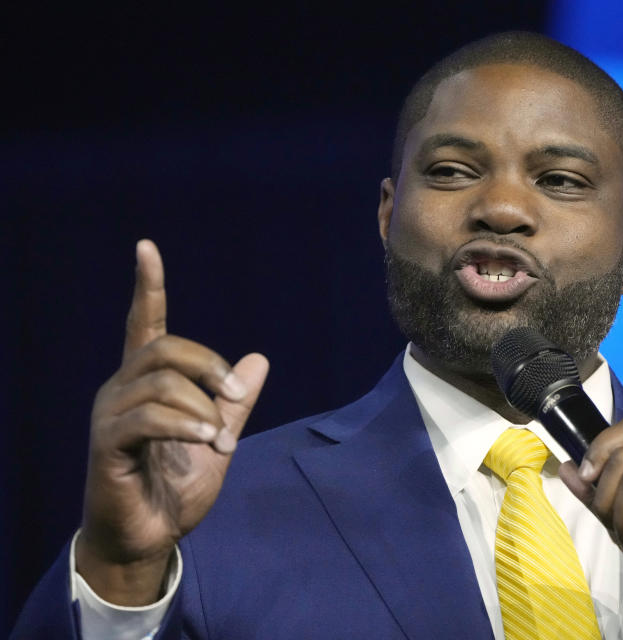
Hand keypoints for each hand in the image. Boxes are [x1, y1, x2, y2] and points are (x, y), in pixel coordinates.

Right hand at [76, 240, 268, 604]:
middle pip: (166, 348)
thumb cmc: (175, 486)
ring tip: (220, 440)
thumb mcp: (218, 438)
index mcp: (147, 383)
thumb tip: (261, 358)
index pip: (144, 324)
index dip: (148, 286)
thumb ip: (235, 402)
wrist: (149, 536)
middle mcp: (122, 389)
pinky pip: (148, 417)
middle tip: (235, 397)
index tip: (147, 247)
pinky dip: (186, 424)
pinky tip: (208, 442)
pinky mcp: (107, 444)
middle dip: (210, 366)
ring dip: (203, 407)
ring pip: (161, 381)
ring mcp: (111, 415)